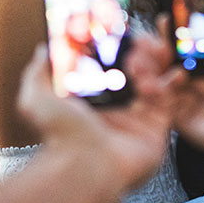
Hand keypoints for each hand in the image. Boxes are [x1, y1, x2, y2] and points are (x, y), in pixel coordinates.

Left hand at [17, 44, 173, 193]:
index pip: (109, 68)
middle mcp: (115, 110)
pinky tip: (155, 78)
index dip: (117, 49)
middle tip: (142, 41)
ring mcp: (136, 120)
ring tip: (146, 58)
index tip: (121, 34)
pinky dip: (166, 86)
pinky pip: (167, 103)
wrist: (82, 168)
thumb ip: (38, 72)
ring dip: (154, 66)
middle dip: (141, 54)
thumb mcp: (36, 98)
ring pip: (154, 83)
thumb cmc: (61, 136)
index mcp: (91, 101)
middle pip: (135, 73)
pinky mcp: (155, 131)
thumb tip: (43, 50)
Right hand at [160, 0, 203, 166]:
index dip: (200, 37)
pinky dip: (160, 87)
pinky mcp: (196, 126)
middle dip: (174, 46)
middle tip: (165, 26)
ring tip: (154, 42)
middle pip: (189, 67)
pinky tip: (161, 67)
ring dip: (162, 64)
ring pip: (174, 84)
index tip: (188, 18)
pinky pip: (168, 106)